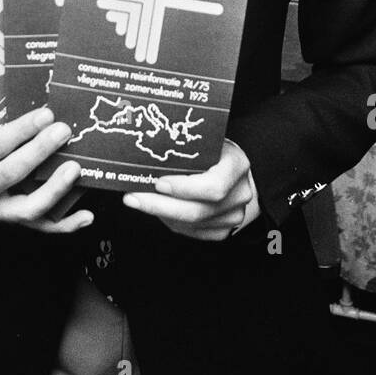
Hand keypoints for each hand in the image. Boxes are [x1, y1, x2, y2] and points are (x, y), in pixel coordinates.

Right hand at [0, 106, 92, 233]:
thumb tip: (35, 108)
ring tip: (75, 168)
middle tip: (63, 131)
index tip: (45, 115)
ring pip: (27, 207)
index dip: (21, 131)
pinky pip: (42, 226)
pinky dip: (66, 223)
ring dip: (54, 188)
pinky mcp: (11, 223)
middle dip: (40, 151)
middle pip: (11, 174)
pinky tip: (86, 215)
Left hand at [122, 140, 258, 240]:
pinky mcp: (223, 230)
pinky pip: (193, 232)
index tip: (158, 182)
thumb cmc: (213, 151)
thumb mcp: (203, 142)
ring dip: (161, 214)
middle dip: (161, 205)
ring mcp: (234, 214)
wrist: (231, 169)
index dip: (184, 188)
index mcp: (237, 165)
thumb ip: (183, 149)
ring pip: (192, 224)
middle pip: (199, 211)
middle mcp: (240, 193)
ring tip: (140, 201)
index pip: (214, 186)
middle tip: (134, 197)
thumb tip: (146, 156)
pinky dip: (171, 222)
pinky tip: (158, 210)